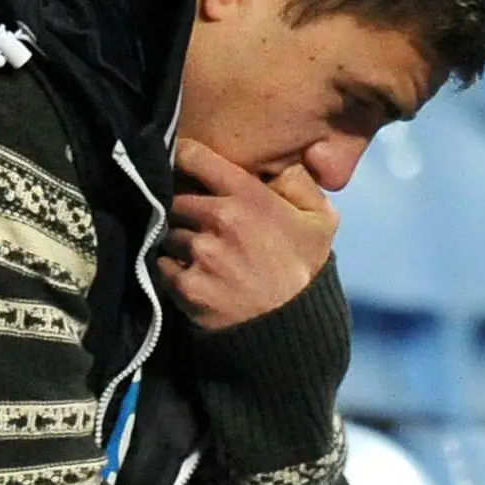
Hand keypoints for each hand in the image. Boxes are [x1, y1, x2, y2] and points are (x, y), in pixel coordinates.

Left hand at [158, 136, 337, 329]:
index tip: (181, 159)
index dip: (183, 155)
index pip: (195, 157)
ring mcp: (199, 253)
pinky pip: (163, 264)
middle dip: (184, 206)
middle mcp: (218, 218)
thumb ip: (300, 182)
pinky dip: (172, 267)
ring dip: (179, 238)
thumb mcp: (321, 220)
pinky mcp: (185, 284)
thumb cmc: (305, 270)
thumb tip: (276, 164)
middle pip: (175, 197)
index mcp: (248, 196)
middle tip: (198, 219)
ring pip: (169, 232)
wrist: (292, 329)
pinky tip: (195, 274)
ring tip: (200, 252)